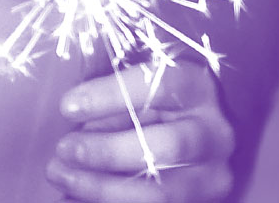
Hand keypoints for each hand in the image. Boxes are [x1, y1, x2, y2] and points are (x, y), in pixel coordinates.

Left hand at [47, 60, 234, 201]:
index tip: (67, 107)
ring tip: (63, 176)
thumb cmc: (158, 100)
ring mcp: (213, 176)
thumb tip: (74, 118)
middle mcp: (215, 133)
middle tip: (64, 149)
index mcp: (198, 86)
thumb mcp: (141, 88)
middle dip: (108, 151)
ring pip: (161, 192)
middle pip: (166, 146)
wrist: (200, 135)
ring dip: (103, 187)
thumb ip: (116, 102)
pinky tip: (76, 196)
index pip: (158, 87)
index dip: (109, 96)